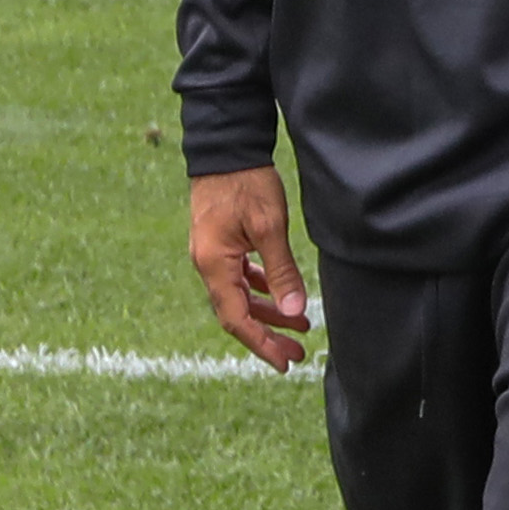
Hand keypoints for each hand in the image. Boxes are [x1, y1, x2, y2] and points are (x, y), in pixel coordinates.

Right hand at [186, 167, 312, 369]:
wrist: (226, 147)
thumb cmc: (247, 183)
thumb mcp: (270, 228)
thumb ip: (281, 272)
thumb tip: (294, 313)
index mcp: (214, 265)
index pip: (236, 319)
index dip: (261, 344)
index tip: (284, 362)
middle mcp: (207, 264)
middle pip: (236, 312)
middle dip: (268, 335)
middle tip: (298, 352)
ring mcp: (211, 254)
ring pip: (239, 296)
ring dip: (267, 313)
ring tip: (301, 325)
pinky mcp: (219, 243)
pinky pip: (238, 277)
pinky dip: (259, 289)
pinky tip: (280, 294)